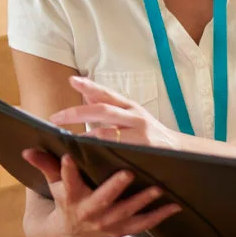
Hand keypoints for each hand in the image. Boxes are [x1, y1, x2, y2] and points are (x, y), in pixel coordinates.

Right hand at [22, 148, 180, 236]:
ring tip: (158, 188)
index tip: (68, 156)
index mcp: (71, 198)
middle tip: (127, 173)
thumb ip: (46, 166)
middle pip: (101, 200)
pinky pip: (143, 224)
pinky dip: (159, 216)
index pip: (66, 182)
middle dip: (113, 188)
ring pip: (126, 213)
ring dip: (142, 201)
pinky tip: (175, 205)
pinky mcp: (122, 229)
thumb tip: (27, 150)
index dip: (66, 171)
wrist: (71, 234)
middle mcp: (89, 213)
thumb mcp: (54, 185)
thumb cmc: (67, 199)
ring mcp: (107, 224)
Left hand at [50, 76, 179, 147]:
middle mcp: (136, 117)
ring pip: (107, 133)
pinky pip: (116, 151)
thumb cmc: (151, 135)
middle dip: (77, 113)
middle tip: (55, 118)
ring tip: (66, 140)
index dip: (90, 87)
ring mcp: (140, 134)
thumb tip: (87, 96)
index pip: (108, 94)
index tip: (72, 81)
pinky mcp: (143, 150)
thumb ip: (111, 108)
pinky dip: (100, 152)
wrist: (179, 152)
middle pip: (103, 111)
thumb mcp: (133, 116)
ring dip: (84, 137)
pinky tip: (88, 155)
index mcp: (131, 107)